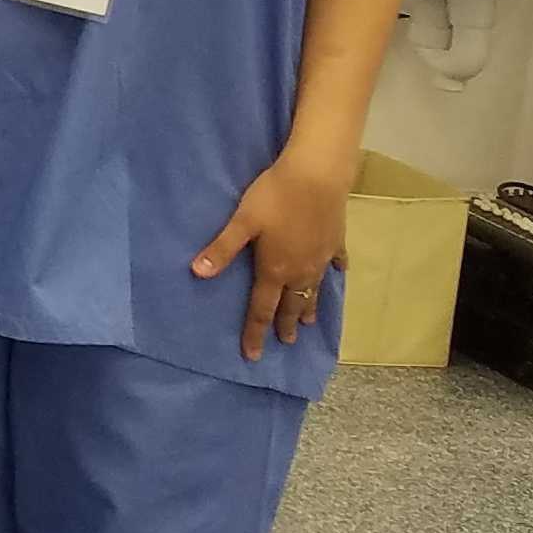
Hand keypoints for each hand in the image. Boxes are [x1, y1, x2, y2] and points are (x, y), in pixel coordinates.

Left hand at [193, 149, 350, 359]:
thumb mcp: (242, 223)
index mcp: (275, 270)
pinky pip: (334, 262)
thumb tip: (196, 274)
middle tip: (286, 342)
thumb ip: (221, 249)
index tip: (253, 356)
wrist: (317, 176)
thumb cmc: (274, 197)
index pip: (261, 309)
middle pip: (291, 305)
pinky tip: (335, 273)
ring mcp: (321, 257)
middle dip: (286, 325)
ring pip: (314, 290)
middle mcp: (300, 271)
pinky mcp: (336, 241)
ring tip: (309, 322)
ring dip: (309, 306)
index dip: (255, 333)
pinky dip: (333, 271)